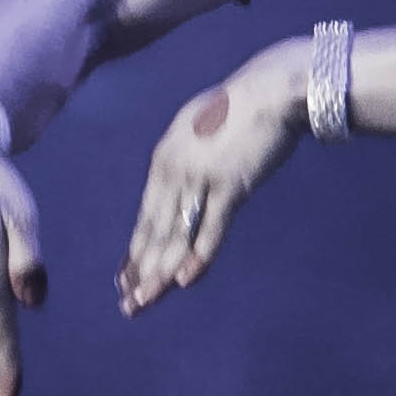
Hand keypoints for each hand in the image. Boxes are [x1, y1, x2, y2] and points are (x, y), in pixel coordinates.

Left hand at [119, 45, 305, 313]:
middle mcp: (174, 170)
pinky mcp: (230, 184)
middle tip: (128, 305)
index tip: (124, 281)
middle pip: (154, 231)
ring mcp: (200, 177)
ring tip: (146, 301)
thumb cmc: (241, 112)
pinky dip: (198, 256)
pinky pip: (211, 227)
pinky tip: (186, 281)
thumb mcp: (199, 134)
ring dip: (160, 272)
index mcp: (164, 159)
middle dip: (140, 271)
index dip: (135, 252)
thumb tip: (181, 190)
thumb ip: (186, 163)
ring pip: (176, 235)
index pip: (145, 217)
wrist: (271, 89)